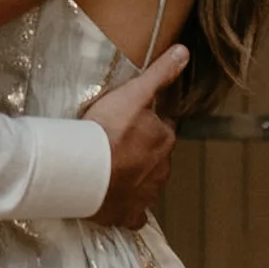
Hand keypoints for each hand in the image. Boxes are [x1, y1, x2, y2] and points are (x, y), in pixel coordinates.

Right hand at [83, 44, 186, 228]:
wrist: (84, 170)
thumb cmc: (107, 129)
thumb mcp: (133, 94)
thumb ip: (159, 74)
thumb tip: (184, 52)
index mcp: (164, 140)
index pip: (163, 130)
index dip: (148, 126)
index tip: (131, 124)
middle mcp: (162, 169)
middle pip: (156, 158)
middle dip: (142, 153)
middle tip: (117, 145)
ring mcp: (147, 195)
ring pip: (147, 184)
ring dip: (135, 178)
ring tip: (111, 170)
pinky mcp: (129, 214)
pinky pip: (134, 215)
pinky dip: (129, 209)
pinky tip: (116, 202)